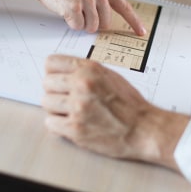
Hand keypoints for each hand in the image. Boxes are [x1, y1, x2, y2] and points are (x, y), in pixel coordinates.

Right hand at [34, 0, 145, 34]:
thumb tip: (105, 21)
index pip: (124, 8)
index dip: (134, 21)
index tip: (141, 32)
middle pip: (105, 24)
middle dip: (94, 24)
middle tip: (81, 13)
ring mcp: (87, 0)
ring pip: (91, 28)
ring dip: (81, 24)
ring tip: (72, 9)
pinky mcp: (74, 7)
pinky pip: (77, 27)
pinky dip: (70, 23)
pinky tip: (65, 9)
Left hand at [42, 55, 188, 168]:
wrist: (144, 128)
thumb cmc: (130, 104)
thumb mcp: (110, 76)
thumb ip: (85, 71)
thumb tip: (61, 72)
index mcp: (90, 69)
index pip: (51, 63)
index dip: (53, 72)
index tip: (57, 80)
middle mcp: (82, 84)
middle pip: (46, 83)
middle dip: (55, 92)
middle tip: (67, 99)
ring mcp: (78, 107)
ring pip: (46, 102)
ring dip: (56, 109)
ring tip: (71, 112)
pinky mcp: (76, 128)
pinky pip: (50, 123)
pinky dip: (58, 125)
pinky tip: (71, 124)